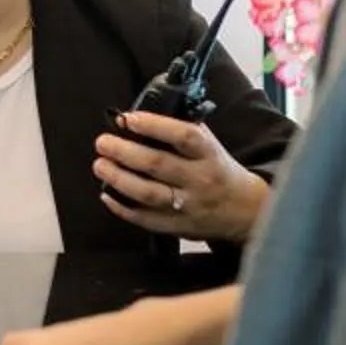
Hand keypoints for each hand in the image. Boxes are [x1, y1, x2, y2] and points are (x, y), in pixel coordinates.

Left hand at [95, 112, 267, 243]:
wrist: (245, 210)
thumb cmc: (218, 169)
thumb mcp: (210, 145)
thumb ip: (182, 129)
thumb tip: (137, 117)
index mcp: (209, 154)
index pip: (184, 136)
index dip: (154, 125)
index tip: (128, 119)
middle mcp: (200, 180)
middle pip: (158, 164)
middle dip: (124, 152)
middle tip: (103, 142)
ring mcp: (188, 206)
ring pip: (148, 193)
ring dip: (118, 178)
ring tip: (100, 165)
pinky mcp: (178, 227)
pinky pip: (145, 219)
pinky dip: (122, 208)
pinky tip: (106, 194)